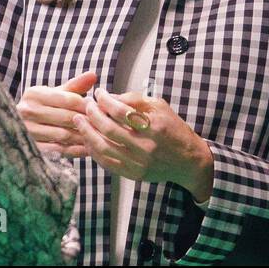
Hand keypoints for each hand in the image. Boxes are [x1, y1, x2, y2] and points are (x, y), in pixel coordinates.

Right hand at [18, 71, 96, 157]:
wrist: (19, 126)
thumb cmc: (44, 107)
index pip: (69, 99)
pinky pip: (58, 150)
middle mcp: (27, 111)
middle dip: (87, 121)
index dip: (87, 105)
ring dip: (83, 137)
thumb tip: (93, 75)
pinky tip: (87, 149)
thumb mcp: (56, 94)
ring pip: (64, 134)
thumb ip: (75, 85)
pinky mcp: (31, 147)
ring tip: (98, 137)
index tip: (100, 110)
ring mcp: (28, 130)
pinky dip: (75, 150)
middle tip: (103, 126)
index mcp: (34, 94)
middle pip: (67, 117)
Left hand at [72, 88, 213, 202]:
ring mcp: (139, 163)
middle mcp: (146, 146)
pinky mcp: (134, 174)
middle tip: (85, 106)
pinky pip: (107, 163)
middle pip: (109, 129)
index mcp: (154, 126)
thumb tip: (110, 97)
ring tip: (80, 121)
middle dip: (93, 115)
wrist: (188, 161)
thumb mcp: (160, 107)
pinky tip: (88, 140)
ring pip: (104, 148)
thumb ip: (135, 100)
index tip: (99, 93)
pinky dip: (94, 151)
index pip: (121, 111)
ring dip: (88, 133)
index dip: (106, 100)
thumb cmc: (174, 129)